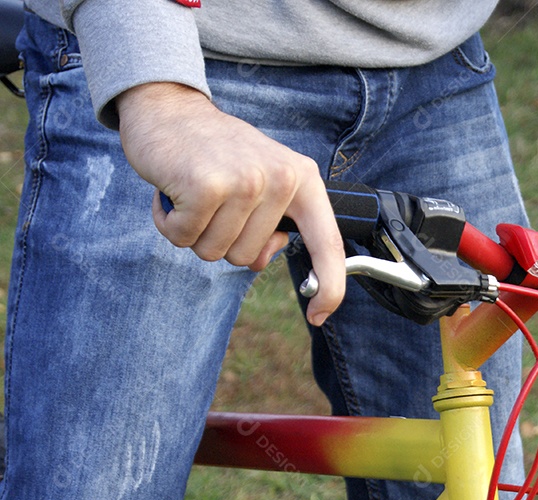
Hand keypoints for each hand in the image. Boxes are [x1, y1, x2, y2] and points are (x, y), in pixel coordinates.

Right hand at [115, 82, 344, 325]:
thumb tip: (263, 261)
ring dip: (193, 230)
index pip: (328, 243)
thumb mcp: (259, 186)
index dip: (330, 286)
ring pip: (215, 252)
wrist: (169, 108)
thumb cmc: (216, 155)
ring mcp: (245, 181)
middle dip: (221, 239)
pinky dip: (169, 222)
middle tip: (213, 200)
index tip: (320, 315)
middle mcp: (281, 178)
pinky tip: (172, 191)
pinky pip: (184, 238)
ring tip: (194, 192)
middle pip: (249, 258)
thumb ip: (270, 227)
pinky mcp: (206, 186)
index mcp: (303, 179)